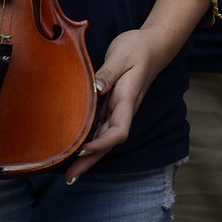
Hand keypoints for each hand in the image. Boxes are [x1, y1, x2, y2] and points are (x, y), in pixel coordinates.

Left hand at [64, 28, 161, 183]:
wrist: (151, 45)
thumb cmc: (137, 48)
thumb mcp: (121, 55)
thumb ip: (108, 72)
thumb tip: (97, 87)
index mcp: (127, 100)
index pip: (118, 131)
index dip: (101, 144)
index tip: (83, 150)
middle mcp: (123, 109)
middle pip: (108, 142)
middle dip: (91, 161)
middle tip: (71, 177)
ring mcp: (118, 108)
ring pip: (103, 137)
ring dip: (89, 155)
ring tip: (70, 171)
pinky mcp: (112, 104)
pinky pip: (101, 126)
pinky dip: (90, 139)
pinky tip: (77, 146)